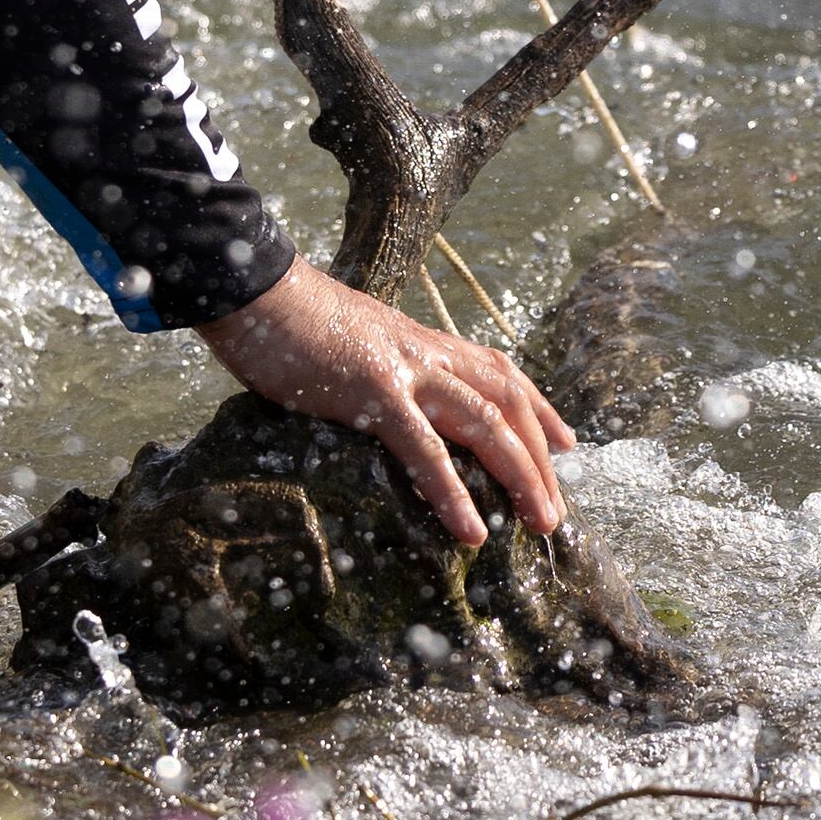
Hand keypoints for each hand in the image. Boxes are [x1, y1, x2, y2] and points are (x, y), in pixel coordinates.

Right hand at [198, 260, 575, 547]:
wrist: (254, 289)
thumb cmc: (290, 322)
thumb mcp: (353, 342)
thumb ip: (381, 368)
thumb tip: (383, 400)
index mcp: (423, 343)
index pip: (501, 374)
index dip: (539, 410)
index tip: (566, 445)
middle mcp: (428, 352)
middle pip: (508, 403)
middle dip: (539, 460)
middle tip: (554, 514)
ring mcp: (404, 370)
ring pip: (485, 424)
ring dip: (520, 477)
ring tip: (539, 524)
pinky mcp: (373, 391)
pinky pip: (424, 448)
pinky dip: (453, 492)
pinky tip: (470, 529)